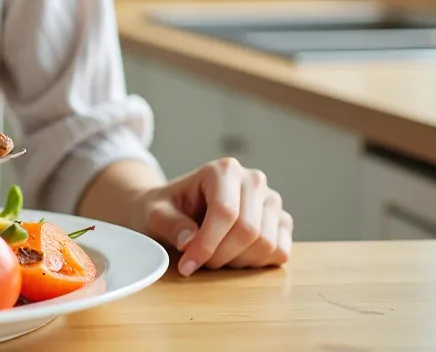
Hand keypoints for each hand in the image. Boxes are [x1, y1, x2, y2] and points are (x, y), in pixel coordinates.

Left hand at [132, 157, 292, 276]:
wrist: (175, 208)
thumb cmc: (166, 209)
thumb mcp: (155, 213)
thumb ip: (170, 224)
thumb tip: (189, 241)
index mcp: (223, 170)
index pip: (225, 213)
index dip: (206, 245)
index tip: (186, 266)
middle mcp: (252, 180)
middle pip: (248, 230)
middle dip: (220, 255)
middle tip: (198, 261)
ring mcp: (270, 200)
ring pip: (266, 244)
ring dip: (237, 261)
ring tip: (214, 256)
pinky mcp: (280, 221)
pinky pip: (280, 251)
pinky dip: (257, 262)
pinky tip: (233, 256)